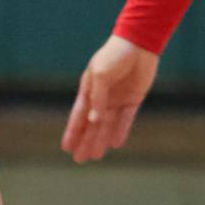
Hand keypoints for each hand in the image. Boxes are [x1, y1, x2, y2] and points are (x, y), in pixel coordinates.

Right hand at [61, 35, 159, 163]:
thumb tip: (94, 120)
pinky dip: (121, 131)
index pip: (79, 116)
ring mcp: (117, 99)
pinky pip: (126, 119)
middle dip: (85, 142)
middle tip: (79, 160)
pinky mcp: (133, 99)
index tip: (66, 148)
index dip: (72, 132)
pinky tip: (115, 144)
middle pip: (91, 125)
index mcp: (88, 90)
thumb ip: (98, 98)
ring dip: (101, 140)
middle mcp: (101, 98)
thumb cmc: (114, 55)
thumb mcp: (101, 75)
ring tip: (95, 156)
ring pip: (107, 125)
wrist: (139, 44)